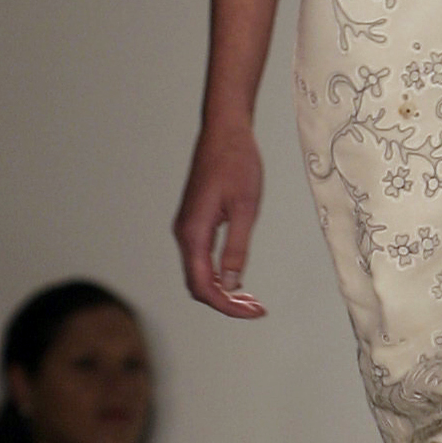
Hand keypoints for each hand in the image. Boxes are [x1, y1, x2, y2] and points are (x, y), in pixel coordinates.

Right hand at [173, 117, 266, 316]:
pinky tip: (237, 278)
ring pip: (198, 273)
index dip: (227, 306)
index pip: (203, 286)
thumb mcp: (245, 208)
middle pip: (197, 285)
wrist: (225, 131)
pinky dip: (217, 274)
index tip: (255, 311)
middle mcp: (184, 233)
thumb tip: (231, 285)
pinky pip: (200, 259)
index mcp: (194, 232)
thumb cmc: (237, 163)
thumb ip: (236, 249)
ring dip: (222, 290)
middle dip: (225, 302)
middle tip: (256, 308)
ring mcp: (187, 227)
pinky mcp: (194, 221)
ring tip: (250, 298)